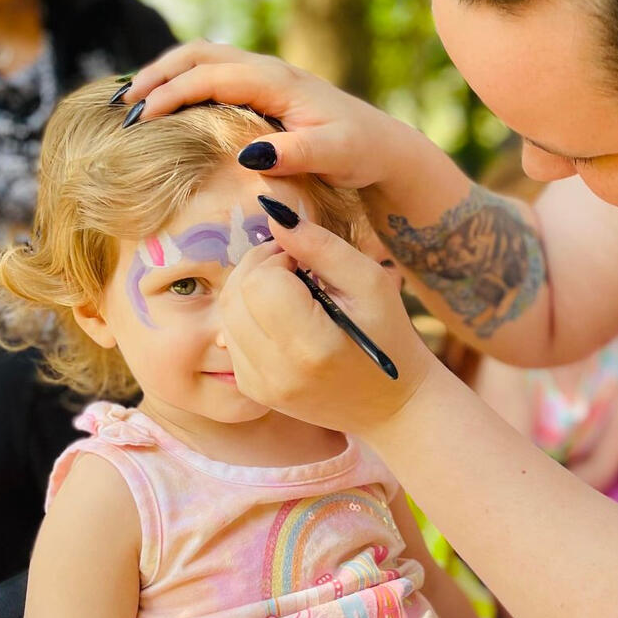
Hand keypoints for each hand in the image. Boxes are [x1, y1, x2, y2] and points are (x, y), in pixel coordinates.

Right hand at [124, 40, 426, 190]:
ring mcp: (265, 76)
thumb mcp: (333, 155)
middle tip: (122, 104)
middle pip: (197, 55)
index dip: (172, 93)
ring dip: (165, 73)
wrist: (384, 146)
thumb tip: (248, 155)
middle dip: (156, 75)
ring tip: (130, 99)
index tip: (140, 118)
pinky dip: (182, 80)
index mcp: (278, 81)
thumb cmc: (361, 152)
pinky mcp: (264, 89)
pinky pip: (213, 73)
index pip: (211, 76)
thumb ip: (294, 154)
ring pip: (203, 59)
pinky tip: (165, 104)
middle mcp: (268, 70)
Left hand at [219, 206, 438, 431]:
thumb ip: (321, 246)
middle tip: (295, 268)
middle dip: (260, 268)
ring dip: (252, 291)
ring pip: (226, 314)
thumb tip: (274, 214)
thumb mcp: (370, 282)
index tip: (305, 262)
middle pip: (235, 295)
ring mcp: (261, 385)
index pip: (261, 280)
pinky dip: (250, 317)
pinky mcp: (254, 390)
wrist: (391, 403)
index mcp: (311, 344)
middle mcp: (277, 371)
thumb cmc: (388, 336)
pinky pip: (232, 336)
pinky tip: (284, 319)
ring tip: (291, 293)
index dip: (278, 258)